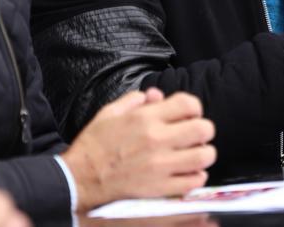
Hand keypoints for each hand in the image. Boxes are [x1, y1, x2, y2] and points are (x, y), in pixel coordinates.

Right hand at [61, 89, 215, 211]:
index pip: (189, 104)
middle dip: (203, 130)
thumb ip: (135, 100)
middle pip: (203, 129)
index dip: (194, 108)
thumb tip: (156, 94)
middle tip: (194, 135)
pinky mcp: (159, 188)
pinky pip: (193, 182)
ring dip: (203, 154)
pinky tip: (186, 173)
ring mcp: (160, 165)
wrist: (79, 178)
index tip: (189, 115)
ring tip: (193, 155)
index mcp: (145, 118)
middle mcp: (156, 139)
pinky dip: (195, 177)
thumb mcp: (110, 113)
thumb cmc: (94, 145)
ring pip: (204, 156)